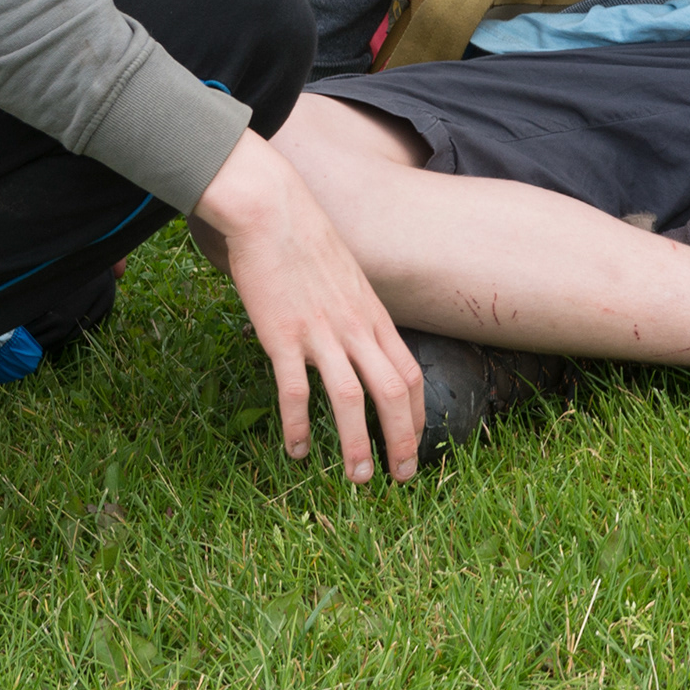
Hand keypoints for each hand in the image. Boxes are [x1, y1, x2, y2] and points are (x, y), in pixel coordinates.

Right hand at [193, 129, 425, 483]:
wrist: (272, 210)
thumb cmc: (306, 241)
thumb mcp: (348, 277)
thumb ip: (357, 311)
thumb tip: (360, 339)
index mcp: (374, 316)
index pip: (409, 374)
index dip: (416, 414)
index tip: (415, 445)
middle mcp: (356, 328)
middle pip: (393, 393)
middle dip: (402, 440)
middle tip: (401, 476)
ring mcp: (321, 333)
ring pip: (351, 399)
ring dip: (357, 444)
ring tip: (357, 478)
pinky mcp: (283, 335)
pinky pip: (296, 391)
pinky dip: (299, 426)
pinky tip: (296, 450)